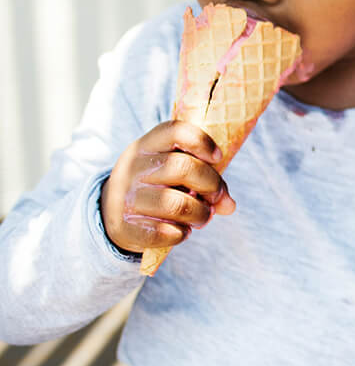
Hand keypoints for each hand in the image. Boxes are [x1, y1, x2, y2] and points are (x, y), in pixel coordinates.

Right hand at [100, 120, 235, 255]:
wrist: (113, 212)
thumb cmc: (158, 185)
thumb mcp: (175, 172)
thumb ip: (207, 179)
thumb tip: (229, 205)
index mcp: (148, 145)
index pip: (176, 131)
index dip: (203, 142)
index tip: (218, 158)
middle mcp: (133, 167)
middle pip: (182, 168)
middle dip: (211, 184)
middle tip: (217, 196)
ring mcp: (125, 197)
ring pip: (175, 204)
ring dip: (200, 214)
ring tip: (203, 217)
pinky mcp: (123, 226)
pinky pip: (161, 232)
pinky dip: (180, 234)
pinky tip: (182, 231)